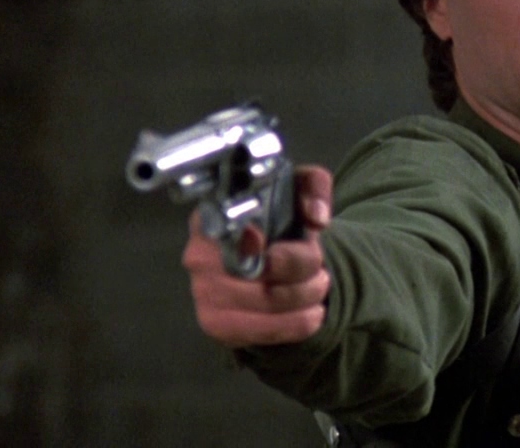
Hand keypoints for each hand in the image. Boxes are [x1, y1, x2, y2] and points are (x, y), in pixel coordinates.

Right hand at [182, 165, 332, 346]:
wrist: (268, 259)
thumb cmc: (279, 219)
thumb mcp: (298, 190)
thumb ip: (313, 187)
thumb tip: (316, 218)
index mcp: (212, 216)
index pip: (227, 229)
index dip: (252, 240)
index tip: (281, 241)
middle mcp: (198, 255)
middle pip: (255, 270)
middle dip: (300, 269)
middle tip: (321, 268)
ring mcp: (203, 293)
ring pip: (264, 303)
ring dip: (304, 297)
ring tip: (320, 287)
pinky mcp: (215, 324)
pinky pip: (259, 332)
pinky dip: (294, 325)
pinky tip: (313, 315)